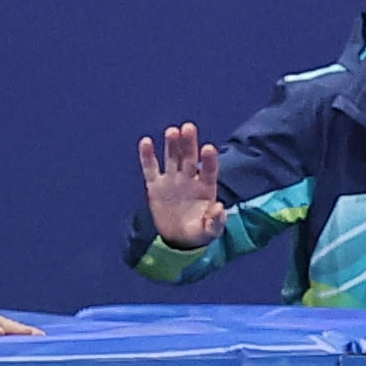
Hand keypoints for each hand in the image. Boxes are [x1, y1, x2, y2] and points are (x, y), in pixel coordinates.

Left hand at [0, 303, 40, 335]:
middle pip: (5, 327)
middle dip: (15, 332)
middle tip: (29, 337)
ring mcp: (0, 323)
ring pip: (15, 328)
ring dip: (26, 333)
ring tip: (40, 338)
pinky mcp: (7, 327)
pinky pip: (19, 331)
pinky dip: (30, 335)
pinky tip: (42, 339)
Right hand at [138, 123, 226, 250]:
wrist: (178, 238)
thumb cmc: (199, 231)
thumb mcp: (210, 230)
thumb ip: (216, 221)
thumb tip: (219, 208)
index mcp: (206, 186)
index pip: (209, 169)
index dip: (208, 160)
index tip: (208, 149)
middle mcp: (189, 178)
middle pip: (190, 157)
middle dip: (189, 143)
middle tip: (188, 128)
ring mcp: (172, 179)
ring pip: (172, 158)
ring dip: (172, 144)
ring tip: (172, 132)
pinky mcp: (155, 185)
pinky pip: (150, 168)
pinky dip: (147, 155)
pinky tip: (146, 142)